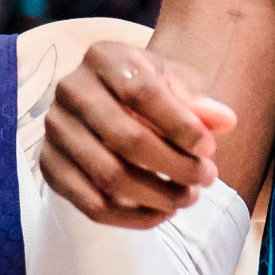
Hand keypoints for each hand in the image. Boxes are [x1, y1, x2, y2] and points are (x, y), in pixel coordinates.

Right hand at [42, 39, 238, 227]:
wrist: (106, 102)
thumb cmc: (149, 91)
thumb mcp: (176, 84)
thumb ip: (199, 102)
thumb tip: (225, 121)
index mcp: (104, 57)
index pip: (143, 93)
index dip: (182, 125)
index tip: (210, 149)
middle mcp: (71, 89)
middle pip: (126, 138)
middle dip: (175, 165)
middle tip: (208, 178)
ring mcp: (55, 130)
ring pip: (109, 176)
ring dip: (158, 195)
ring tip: (190, 197)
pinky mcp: (49, 166)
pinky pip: (91, 205)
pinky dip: (133, 218)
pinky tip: (162, 213)